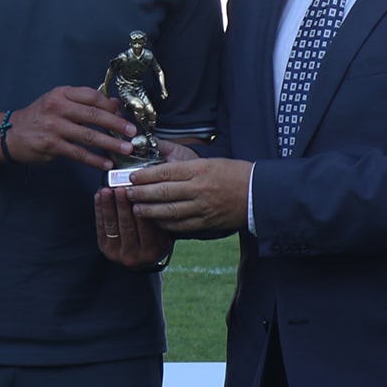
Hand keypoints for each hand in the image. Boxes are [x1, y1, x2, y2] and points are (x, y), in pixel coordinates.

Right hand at [6, 86, 134, 171]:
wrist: (11, 134)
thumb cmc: (39, 117)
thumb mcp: (59, 102)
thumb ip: (85, 102)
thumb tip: (114, 104)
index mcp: (62, 93)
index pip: (92, 96)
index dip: (110, 106)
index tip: (124, 114)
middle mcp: (58, 108)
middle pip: (94, 115)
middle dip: (116, 124)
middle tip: (132, 132)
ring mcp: (54, 127)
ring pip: (88, 136)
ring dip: (110, 144)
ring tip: (126, 149)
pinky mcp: (51, 146)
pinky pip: (78, 153)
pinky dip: (94, 160)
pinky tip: (106, 163)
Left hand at [95, 187, 174, 269]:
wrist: (141, 258)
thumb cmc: (155, 239)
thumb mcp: (162, 232)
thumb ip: (156, 218)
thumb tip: (146, 194)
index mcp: (151, 251)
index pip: (146, 229)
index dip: (142, 210)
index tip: (138, 193)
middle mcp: (134, 255)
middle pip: (127, 226)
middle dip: (123, 205)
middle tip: (121, 189)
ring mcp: (117, 253)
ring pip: (112, 226)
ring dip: (108, 206)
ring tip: (107, 190)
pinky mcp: (105, 249)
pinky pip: (101, 227)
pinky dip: (99, 210)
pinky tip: (99, 197)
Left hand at [125, 158, 252, 232]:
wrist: (259, 193)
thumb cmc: (235, 173)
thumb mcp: (210, 162)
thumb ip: (186, 165)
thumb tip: (161, 166)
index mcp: (200, 169)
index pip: (165, 172)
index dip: (145, 175)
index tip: (132, 176)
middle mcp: (199, 188)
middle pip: (163, 192)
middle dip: (141, 193)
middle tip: (127, 193)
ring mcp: (203, 207)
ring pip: (169, 211)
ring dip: (149, 211)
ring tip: (135, 209)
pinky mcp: (207, 222)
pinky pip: (181, 225)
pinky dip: (166, 224)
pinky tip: (156, 221)